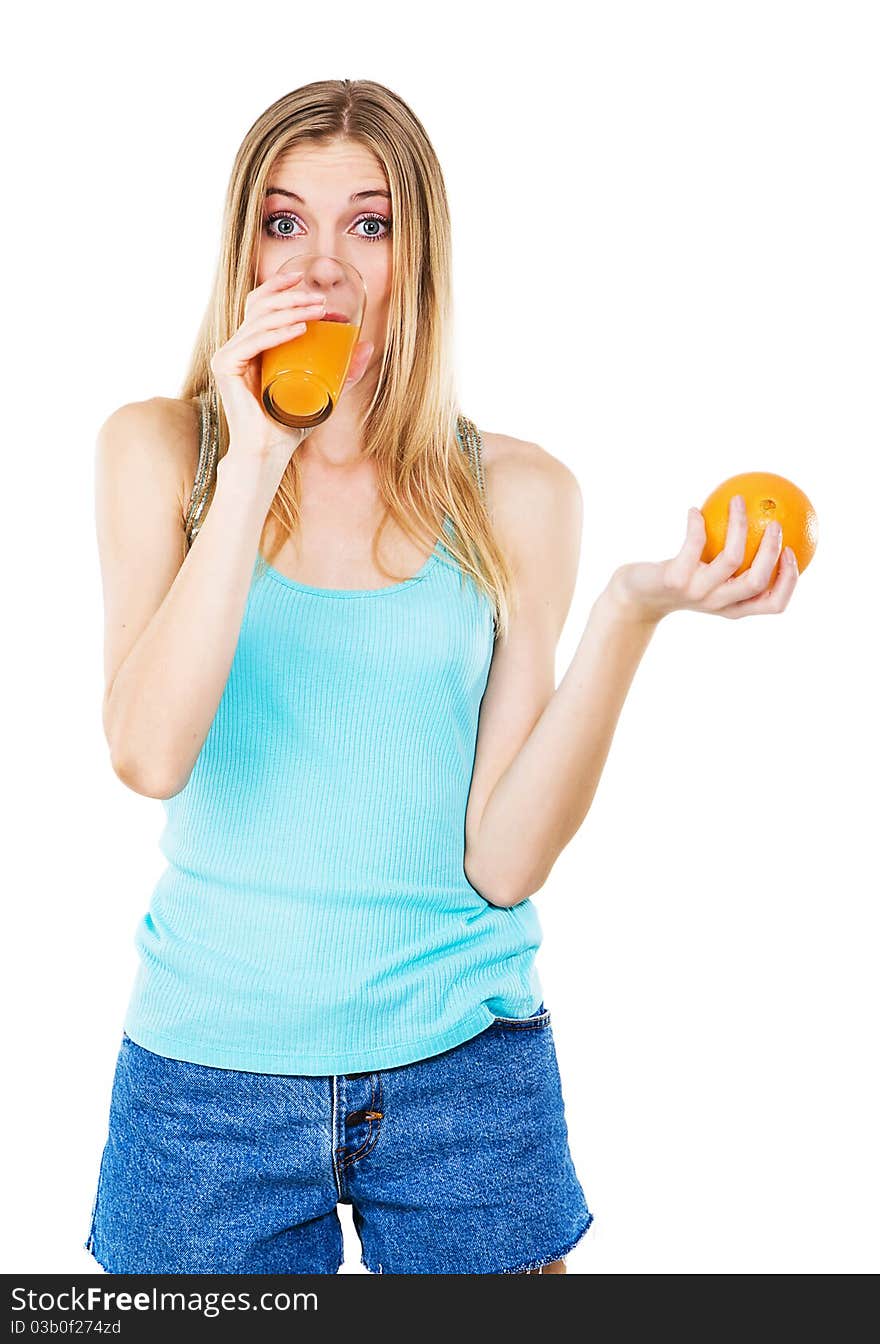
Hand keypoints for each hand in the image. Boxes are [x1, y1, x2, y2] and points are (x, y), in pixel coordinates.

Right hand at [210, 268, 374, 469]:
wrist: (267, 453)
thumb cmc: (289, 424)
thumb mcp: (323, 391)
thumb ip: (343, 371)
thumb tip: (367, 346)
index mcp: (252, 346)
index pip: (260, 305)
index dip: (278, 286)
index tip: (302, 277)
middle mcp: (237, 346)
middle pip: (261, 307)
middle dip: (292, 297)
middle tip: (321, 301)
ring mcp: (229, 355)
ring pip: (260, 320)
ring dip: (291, 310)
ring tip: (318, 311)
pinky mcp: (225, 366)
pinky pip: (253, 342)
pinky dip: (278, 334)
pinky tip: (300, 329)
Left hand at [607, 495, 799, 622]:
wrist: (636, 597)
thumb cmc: (678, 582)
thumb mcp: (707, 579)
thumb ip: (732, 564)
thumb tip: (761, 527)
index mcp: (733, 608)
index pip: (772, 604)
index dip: (789, 581)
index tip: (792, 552)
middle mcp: (718, 604)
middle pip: (757, 581)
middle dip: (771, 550)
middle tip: (775, 522)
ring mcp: (697, 593)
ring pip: (732, 559)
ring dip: (739, 525)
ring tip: (737, 501)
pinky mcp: (676, 579)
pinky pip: (694, 544)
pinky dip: (696, 524)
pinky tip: (694, 510)